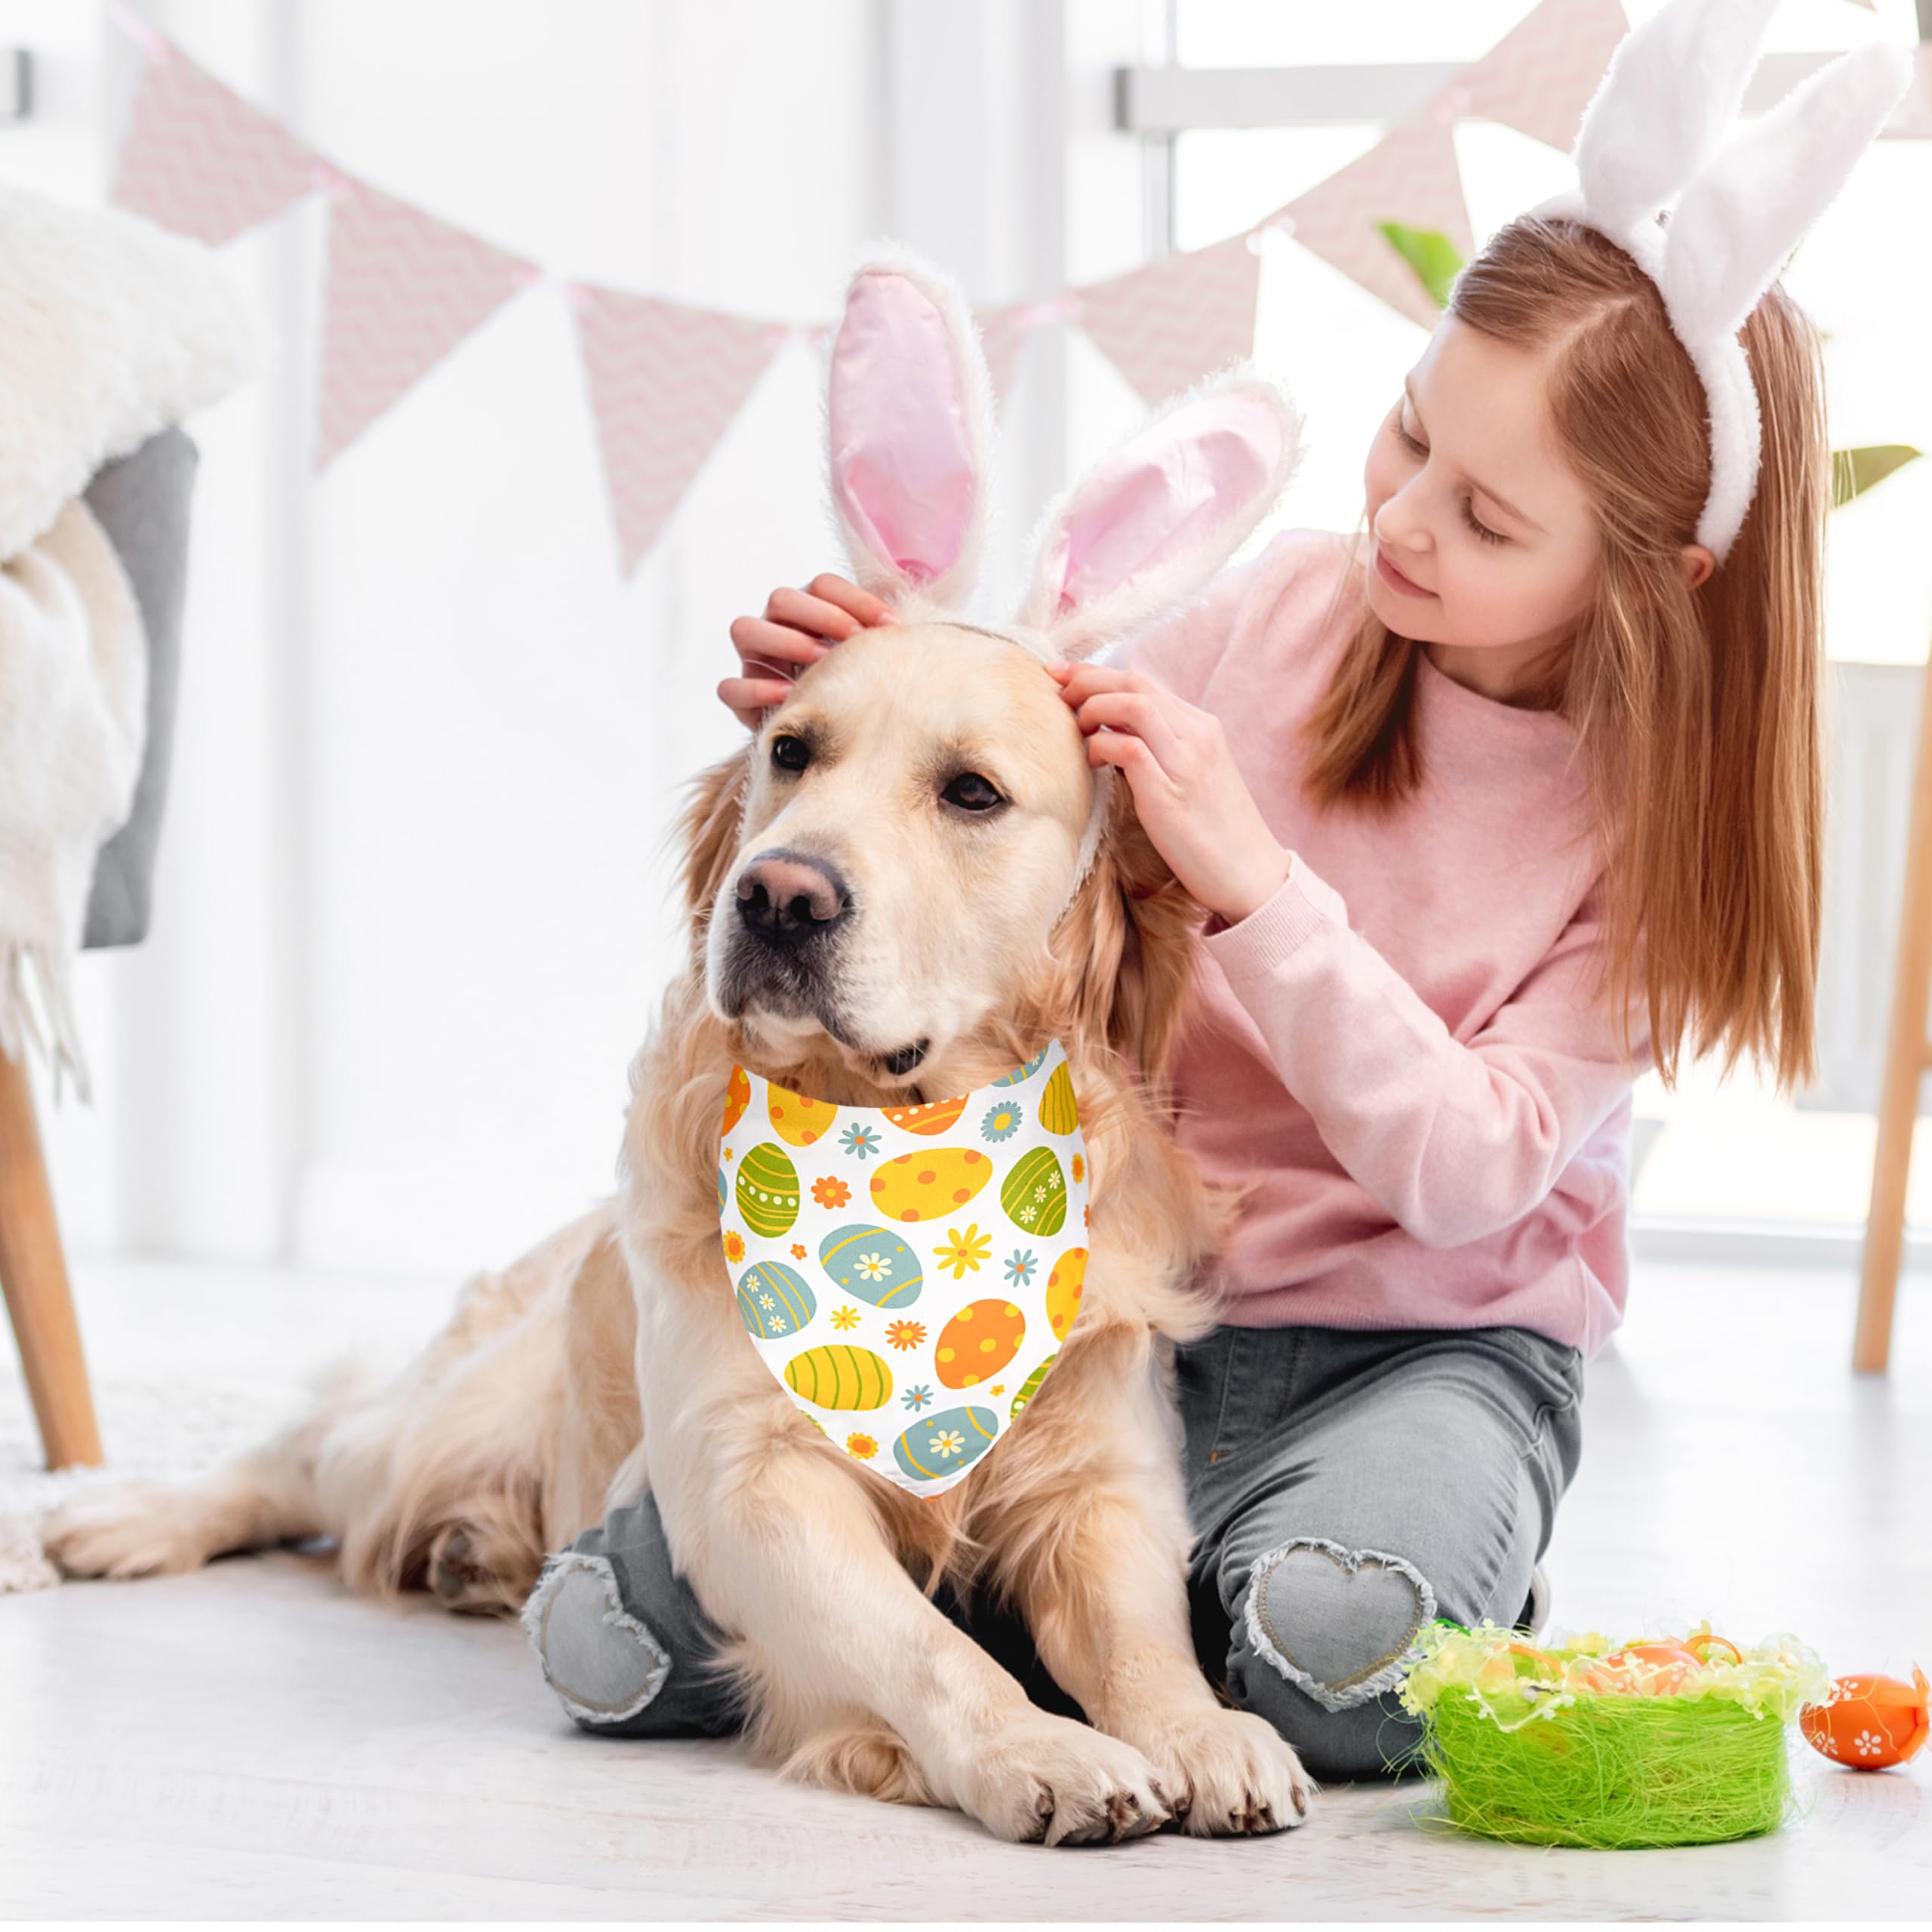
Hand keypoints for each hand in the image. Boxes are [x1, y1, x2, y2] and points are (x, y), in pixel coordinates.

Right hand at [721, 574, 895, 729]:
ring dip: (785, 641)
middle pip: (782, 599)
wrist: (825, 736)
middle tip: (854, 641)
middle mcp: (774, 625)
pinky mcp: (739, 696)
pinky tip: (788, 696)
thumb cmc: (852, 689)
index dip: (855, 599)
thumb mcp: (868, 660)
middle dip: (821, 617)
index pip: (822, 585)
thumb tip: (910, 628)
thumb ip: (879, 639)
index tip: (890, 624)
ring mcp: (753, 658)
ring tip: (820, 662)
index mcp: (808, 609)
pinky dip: (756, 689)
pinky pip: (730, 687)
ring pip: (745, 629)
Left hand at [1047, 662, 1292, 926]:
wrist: (1250, 873)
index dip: (1097, 674)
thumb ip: (1158, 749)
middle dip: (1087, 679)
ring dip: (1093, 707)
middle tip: (1056, 690)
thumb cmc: (1214, 831)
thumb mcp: (1189, 776)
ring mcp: (1186, 761)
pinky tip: (1092, 761)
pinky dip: (1101, 745)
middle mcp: (1197, 735)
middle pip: (1134, 683)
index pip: (1143, 683)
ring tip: (1076, 728)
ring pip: (1132, 705)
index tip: (1064, 675)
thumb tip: (1109, 734)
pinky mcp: (1170, 792)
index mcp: (1202, 726)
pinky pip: (1128, 748)